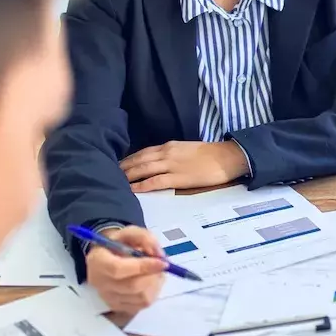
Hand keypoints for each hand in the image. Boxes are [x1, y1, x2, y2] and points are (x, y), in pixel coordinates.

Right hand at [85, 225, 167, 314]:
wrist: (107, 257)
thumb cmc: (119, 243)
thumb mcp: (130, 232)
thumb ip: (145, 238)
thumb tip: (159, 255)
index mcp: (97, 260)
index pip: (118, 269)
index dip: (143, 266)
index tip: (162, 262)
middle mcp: (99, 282)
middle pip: (132, 286)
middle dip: (153, 276)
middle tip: (162, 266)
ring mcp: (108, 297)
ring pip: (140, 298)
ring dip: (155, 285)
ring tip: (155, 272)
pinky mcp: (117, 307)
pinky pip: (142, 305)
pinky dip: (152, 293)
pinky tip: (149, 282)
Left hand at [120, 140, 248, 191]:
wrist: (227, 157)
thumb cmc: (211, 154)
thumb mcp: (187, 149)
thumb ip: (172, 154)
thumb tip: (160, 162)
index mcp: (169, 146)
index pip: (143, 152)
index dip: (128, 159)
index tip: (117, 165)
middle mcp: (166, 153)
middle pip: (138, 160)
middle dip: (123, 167)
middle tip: (108, 174)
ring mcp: (171, 165)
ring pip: (143, 169)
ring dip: (127, 175)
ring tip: (114, 181)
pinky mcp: (178, 178)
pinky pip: (155, 181)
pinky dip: (141, 185)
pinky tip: (132, 189)